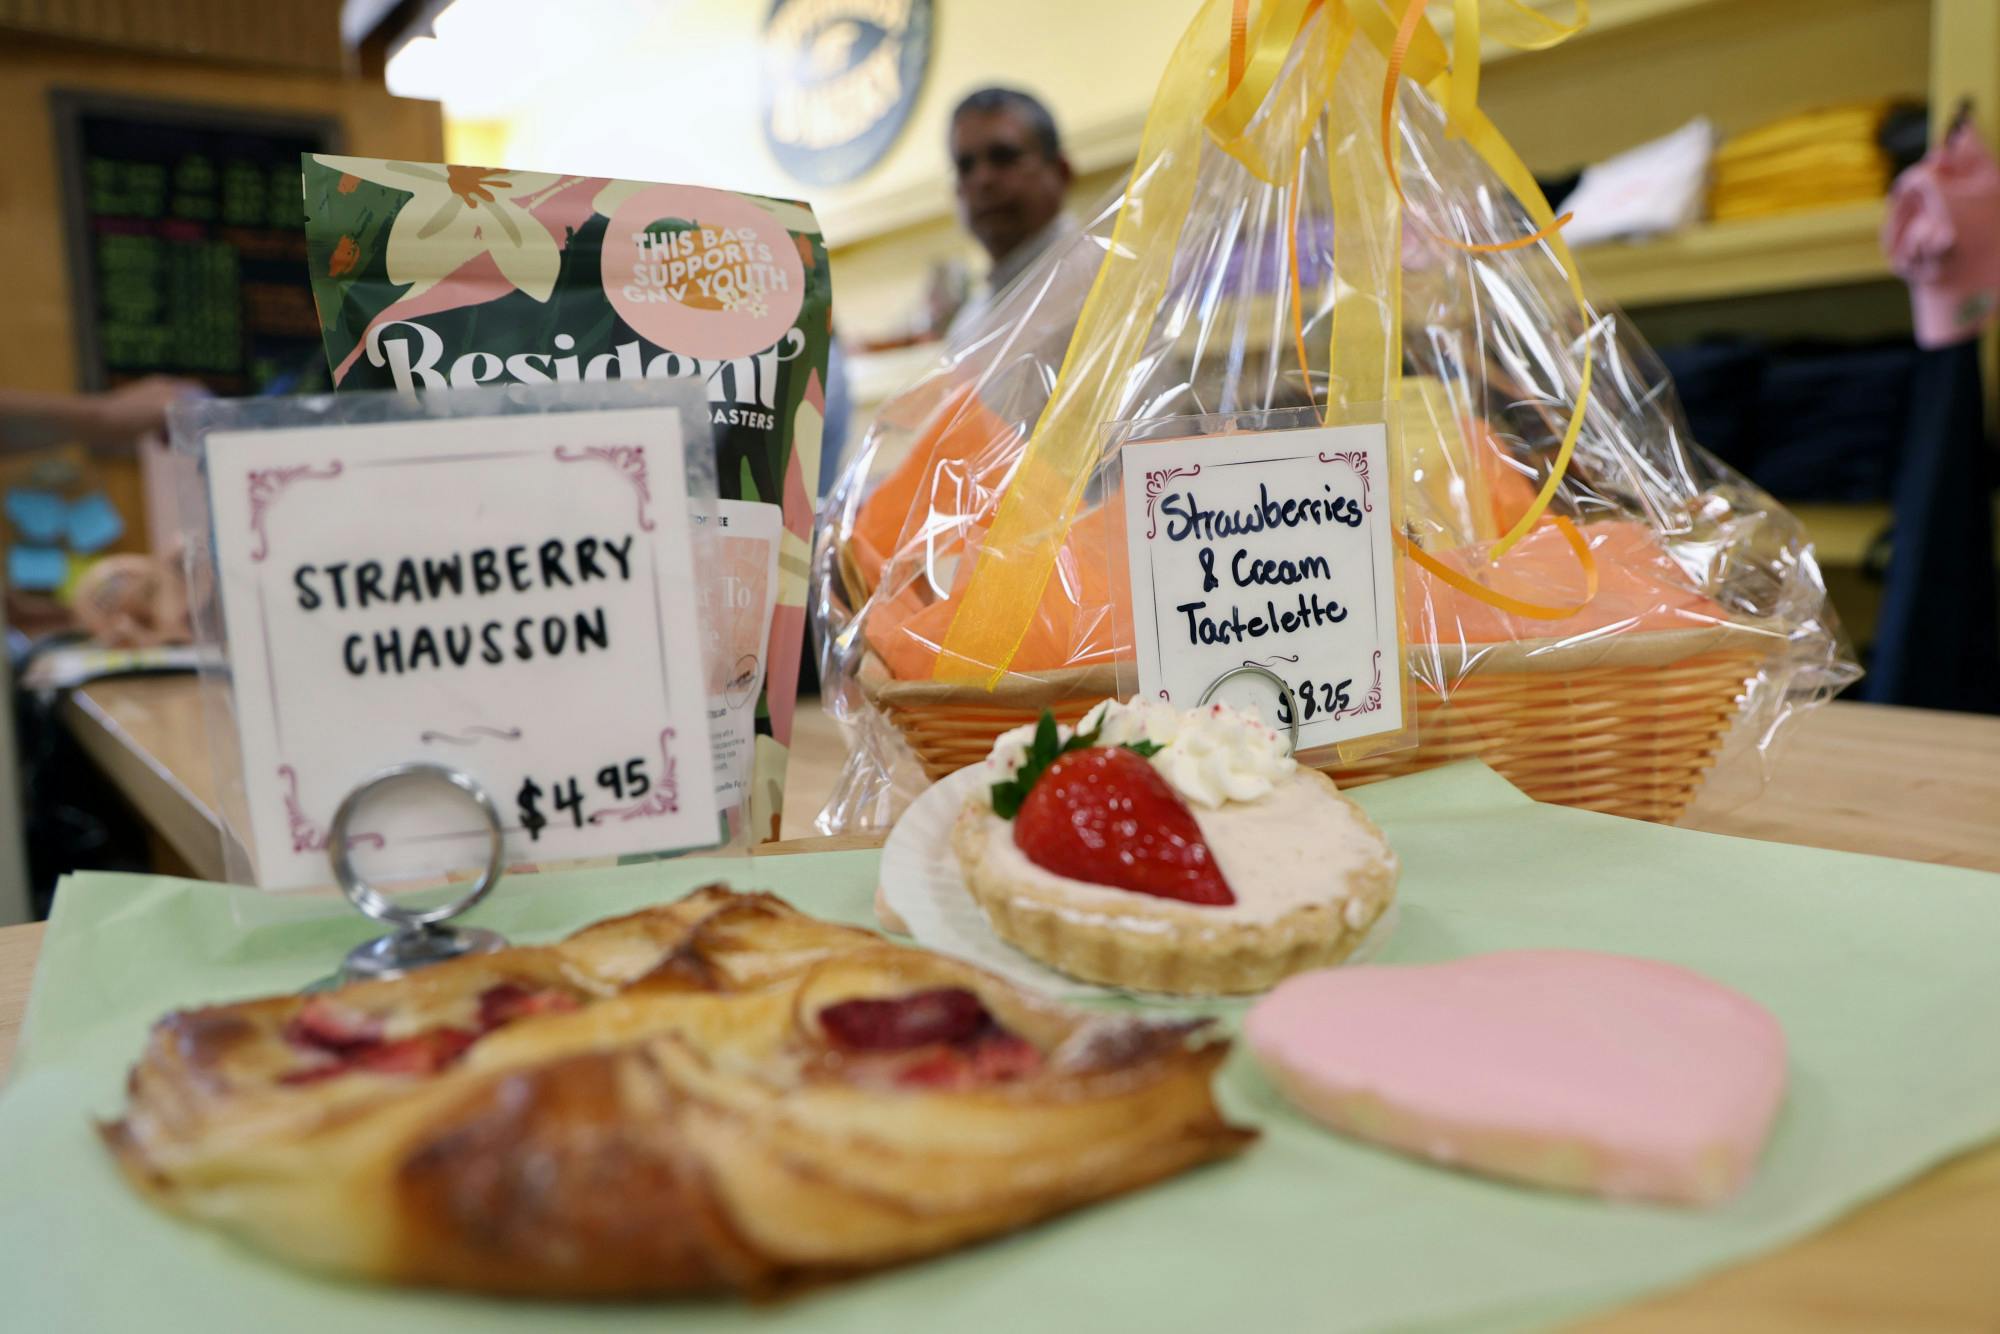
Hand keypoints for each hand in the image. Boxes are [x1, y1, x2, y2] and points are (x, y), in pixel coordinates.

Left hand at [84, 376, 201, 448]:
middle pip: (187, 407)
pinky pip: (160, 428)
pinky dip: (164, 437)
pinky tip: (161, 447)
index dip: (209, 404)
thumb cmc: (128, 416)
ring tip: (177, 446)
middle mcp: (159, 393)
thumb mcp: (162, 411)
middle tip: (199, 438)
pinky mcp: (137, 420)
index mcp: (166, 387)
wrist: (93, 425)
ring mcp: (147, 406)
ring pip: (174, 419)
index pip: (197, 390)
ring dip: (179, 433)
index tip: (218, 421)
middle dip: (194, 423)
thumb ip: (186, 409)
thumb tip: (208, 412)